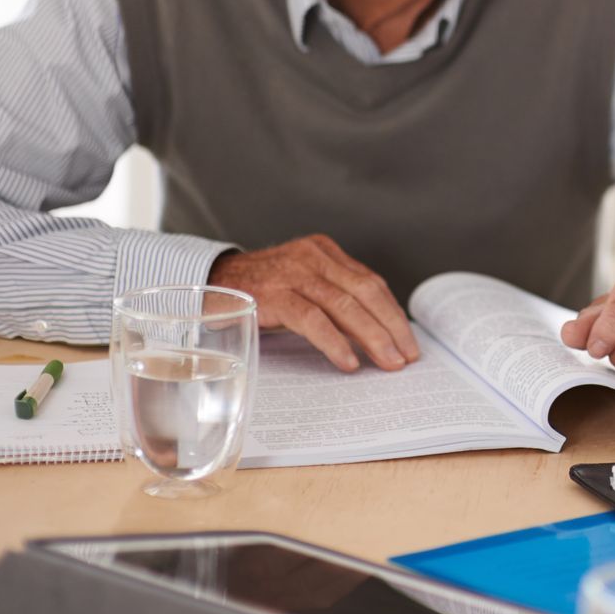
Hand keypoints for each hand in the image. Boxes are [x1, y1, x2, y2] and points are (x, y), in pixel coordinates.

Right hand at [208, 235, 420, 372]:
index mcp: (324, 252)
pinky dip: (334, 342)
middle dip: (391, 326)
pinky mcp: (273, 294)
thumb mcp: (299, 285)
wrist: (206, 282)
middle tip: (407, 356)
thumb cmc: (258, 291)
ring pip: (345, 305)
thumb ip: (331, 298)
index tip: (408, 340)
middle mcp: (313, 257)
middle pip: (365, 292)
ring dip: (372, 337)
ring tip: (388, 362)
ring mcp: (293, 273)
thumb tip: (372, 334)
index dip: (392, 313)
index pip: (371, 282)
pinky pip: (312, 319)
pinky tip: (349, 362)